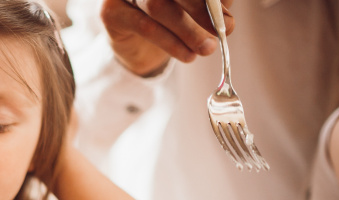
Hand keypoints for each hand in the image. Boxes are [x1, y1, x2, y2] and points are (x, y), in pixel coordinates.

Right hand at [100, 0, 233, 75]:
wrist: (137, 45)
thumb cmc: (171, 20)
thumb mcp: (198, 10)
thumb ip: (213, 7)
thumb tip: (226, 19)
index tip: (228, 17)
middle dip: (202, 10)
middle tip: (224, 30)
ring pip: (158, 6)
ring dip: (188, 31)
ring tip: (206, 49)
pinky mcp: (110, 11)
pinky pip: (145, 26)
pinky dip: (170, 43)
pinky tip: (187, 55)